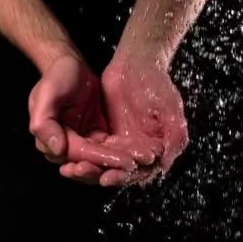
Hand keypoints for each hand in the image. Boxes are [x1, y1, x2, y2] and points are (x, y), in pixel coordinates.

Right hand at [28, 55, 138, 179]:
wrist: (69, 65)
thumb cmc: (56, 77)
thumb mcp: (47, 94)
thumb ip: (44, 123)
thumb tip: (57, 149)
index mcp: (50, 141)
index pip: (79, 155)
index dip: (100, 160)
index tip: (124, 162)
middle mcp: (66, 147)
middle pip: (91, 163)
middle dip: (114, 167)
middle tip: (136, 166)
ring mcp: (82, 142)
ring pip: (103, 159)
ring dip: (122, 162)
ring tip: (145, 161)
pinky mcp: (97, 136)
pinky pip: (111, 147)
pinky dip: (125, 150)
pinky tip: (143, 151)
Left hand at [60, 55, 188, 186]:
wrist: (137, 64)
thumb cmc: (157, 85)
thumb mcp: (171, 109)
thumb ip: (175, 137)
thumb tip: (164, 164)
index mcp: (156, 151)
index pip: (137, 172)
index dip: (121, 176)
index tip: (105, 178)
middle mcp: (138, 152)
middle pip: (116, 172)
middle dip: (97, 174)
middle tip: (81, 171)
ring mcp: (121, 144)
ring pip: (102, 163)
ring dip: (87, 167)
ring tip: (70, 169)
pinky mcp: (105, 134)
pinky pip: (91, 148)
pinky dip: (81, 154)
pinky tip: (68, 156)